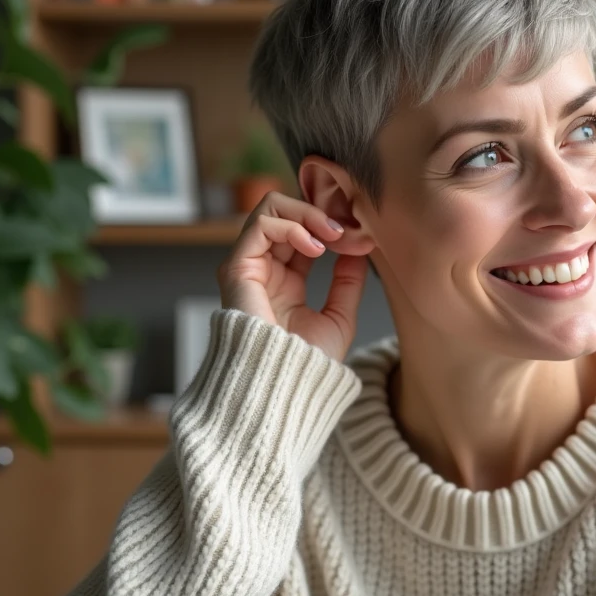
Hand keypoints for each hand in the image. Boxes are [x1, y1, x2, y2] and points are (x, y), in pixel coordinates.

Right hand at [216, 192, 368, 361]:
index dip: (327, 223)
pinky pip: (260, 224)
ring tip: (330, 234)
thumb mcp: (339, 316)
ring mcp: (249, 267)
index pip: (301, 232)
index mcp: (286, 282)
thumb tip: (358, 250)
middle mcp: (264, 270)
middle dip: (317, 211)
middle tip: (343, 227)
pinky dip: (292, 225)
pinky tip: (314, 246)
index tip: (355, 230)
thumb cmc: (308, 363)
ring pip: (269, 209)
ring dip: (306, 213)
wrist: (285, 386)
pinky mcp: (237, 268)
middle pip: (284, 214)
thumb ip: (346, 282)